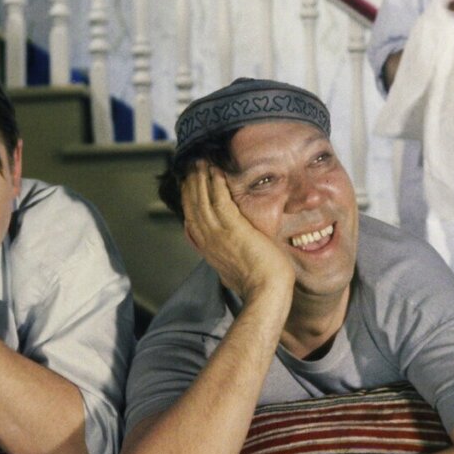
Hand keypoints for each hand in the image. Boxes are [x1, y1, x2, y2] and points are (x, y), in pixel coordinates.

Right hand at [182, 161, 294, 302]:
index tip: (188, 184)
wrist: (266, 291)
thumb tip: (225, 252)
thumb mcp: (232, 269)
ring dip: (200, 178)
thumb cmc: (257, 283)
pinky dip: (216, 184)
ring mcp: (218, 234)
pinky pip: (220, 200)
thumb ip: (225, 256)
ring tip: (200, 161)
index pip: (191, 219)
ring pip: (202, 200)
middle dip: (190, 183)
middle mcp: (208, 240)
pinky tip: (216, 170)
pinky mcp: (233, 228)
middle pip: (192, 206)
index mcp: (207, 249)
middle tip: (190, 165)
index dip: (188, 199)